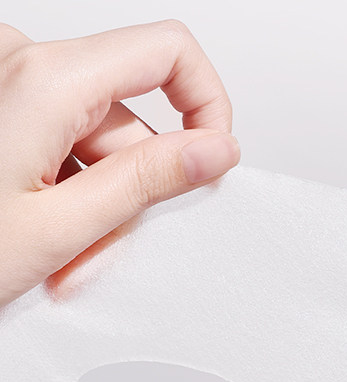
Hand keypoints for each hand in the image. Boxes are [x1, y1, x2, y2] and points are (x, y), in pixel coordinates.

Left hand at [0, 20, 240, 306]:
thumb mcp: (61, 228)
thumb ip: (147, 182)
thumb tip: (215, 149)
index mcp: (44, 79)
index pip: (166, 51)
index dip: (207, 103)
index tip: (213, 158)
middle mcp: (19, 63)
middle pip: (127, 115)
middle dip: (125, 190)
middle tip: (94, 251)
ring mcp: (3, 82)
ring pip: (94, 136)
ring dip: (92, 202)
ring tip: (56, 255)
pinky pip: (60, 137)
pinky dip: (63, 189)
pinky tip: (40, 234)